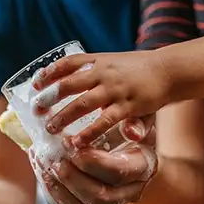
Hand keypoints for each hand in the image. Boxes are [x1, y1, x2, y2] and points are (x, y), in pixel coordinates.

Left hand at [31, 51, 170, 147]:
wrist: (168, 70)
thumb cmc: (138, 70)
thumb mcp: (114, 64)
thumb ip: (92, 74)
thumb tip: (65, 81)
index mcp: (99, 61)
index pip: (68, 63)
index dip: (50, 72)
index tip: (35, 83)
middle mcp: (104, 73)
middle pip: (70, 83)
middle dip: (50, 96)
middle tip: (36, 108)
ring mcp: (115, 89)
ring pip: (82, 103)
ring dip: (64, 116)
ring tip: (50, 127)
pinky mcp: (128, 106)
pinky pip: (104, 121)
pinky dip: (89, 133)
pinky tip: (77, 143)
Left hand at [32, 117, 157, 203]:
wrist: (126, 151)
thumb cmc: (127, 132)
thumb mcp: (134, 122)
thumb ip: (132, 124)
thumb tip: (132, 130)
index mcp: (143, 168)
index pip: (118, 172)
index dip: (91, 160)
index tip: (69, 142)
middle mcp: (131, 192)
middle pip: (101, 196)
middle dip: (72, 177)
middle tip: (54, 158)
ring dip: (61, 187)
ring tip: (45, 164)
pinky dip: (57, 195)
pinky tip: (45, 175)